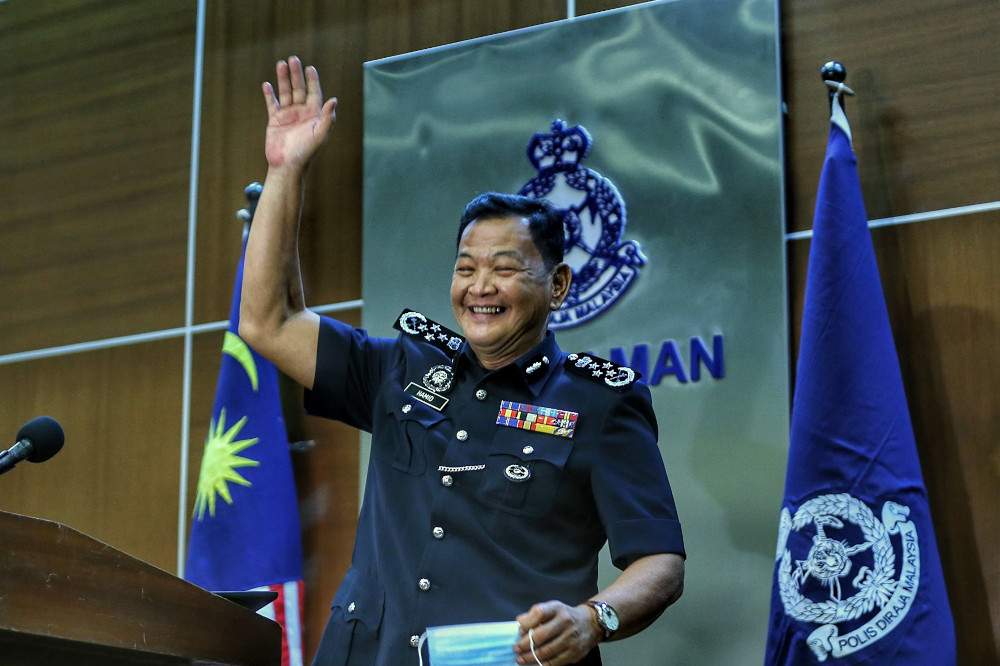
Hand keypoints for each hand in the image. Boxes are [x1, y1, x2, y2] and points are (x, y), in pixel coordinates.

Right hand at [261, 56, 337, 170]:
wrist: (287, 165)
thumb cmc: (306, 152)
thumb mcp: (319, 135)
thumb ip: (327, 118)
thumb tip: (334, 101)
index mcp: (313, 115)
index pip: (314, 93)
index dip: (313, 80)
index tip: (310, 68)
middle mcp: (301, 113)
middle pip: (299, 89)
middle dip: (296, 74)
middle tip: (293, 59)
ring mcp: (288, 115)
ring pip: (285, 93)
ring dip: (283, 79)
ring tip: (280, 64)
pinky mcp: (275, 120)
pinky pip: (272, 104)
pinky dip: (269, 94)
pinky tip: (267, 84)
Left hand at [514, 600, 600, 665]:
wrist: (590, 624)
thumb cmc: (565, 616)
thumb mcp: (552, 608)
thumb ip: (536, 614)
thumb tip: (520, 621)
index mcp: (557, 608)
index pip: (539, 613)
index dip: (527, 623)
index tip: (519, 631)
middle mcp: (565, 622)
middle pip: (540, 635)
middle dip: (524, 644)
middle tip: (515, 649)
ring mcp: (571, 638)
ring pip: (546, 651)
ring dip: (530, 657)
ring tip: (520, 659)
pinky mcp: (574, 652)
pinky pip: (555, 662)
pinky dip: (542, 665)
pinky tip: (534, 664)